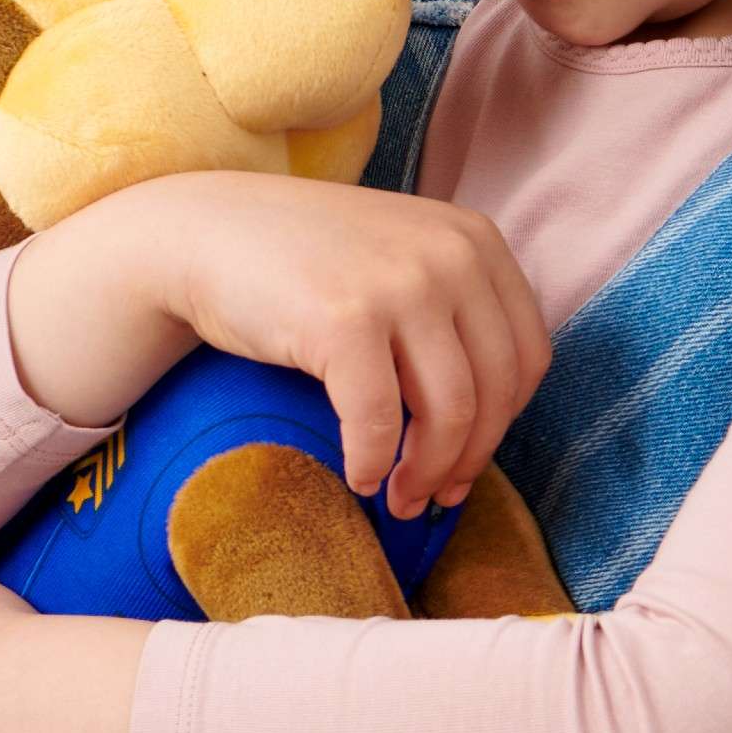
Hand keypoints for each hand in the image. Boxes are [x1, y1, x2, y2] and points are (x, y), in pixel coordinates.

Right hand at [125, 172, 552, 520]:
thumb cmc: (303, 263)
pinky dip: (374, 463)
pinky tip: (358, 476)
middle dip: (466, 460)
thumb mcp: (401, 260)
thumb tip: (486, 430)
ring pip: (448, 414)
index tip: (466, 463)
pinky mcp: (345, 320)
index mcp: (475, 240)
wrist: (205, 233)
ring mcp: (400, 284)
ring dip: (424, 473)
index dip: (503, 426)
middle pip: (493, 392)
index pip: (526, 357)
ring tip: (397, 500)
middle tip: (430, 497)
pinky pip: (379, 422)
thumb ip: (453, 313)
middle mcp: (450, 254)